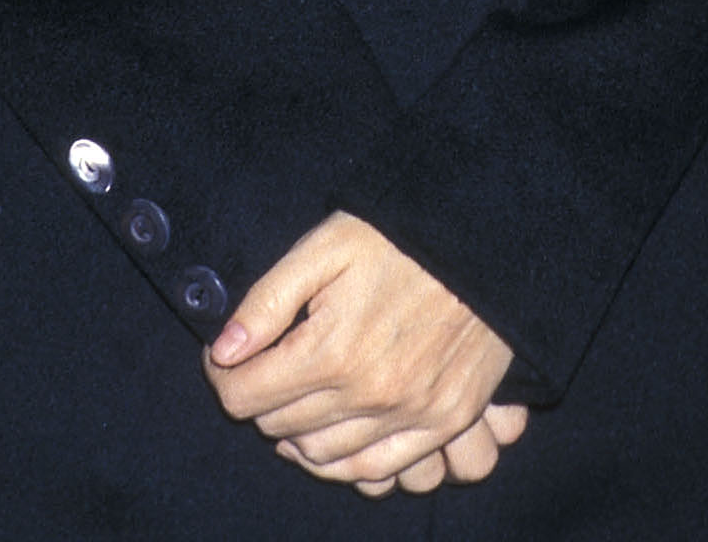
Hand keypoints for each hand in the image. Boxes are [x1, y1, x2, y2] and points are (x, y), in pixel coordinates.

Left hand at [204, 211, 524, 491]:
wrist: (485, 242)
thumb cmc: (400, 236)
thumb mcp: (325, 245)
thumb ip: (268, 300)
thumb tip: (222, 350)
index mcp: (331, 350)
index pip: (244, 396)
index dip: (222, 376)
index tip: (226, 357)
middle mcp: (368, 395)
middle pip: (278, 427)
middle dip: (261, 397)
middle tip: (266, 366)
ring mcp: (409, 415)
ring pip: (322, 457)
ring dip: (296, 434)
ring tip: (296, 399)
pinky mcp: (444, 421)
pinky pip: (377, 471)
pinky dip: (346, 464)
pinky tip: (336, 437)